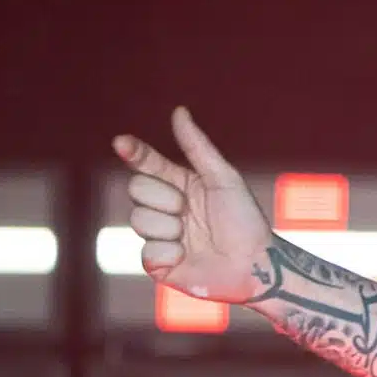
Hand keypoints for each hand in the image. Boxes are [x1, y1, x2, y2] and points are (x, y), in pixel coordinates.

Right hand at [111, 107, 274, 303]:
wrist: (254, 265)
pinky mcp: (158, 264)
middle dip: (163, 197)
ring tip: (192, 236)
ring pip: (138, 219)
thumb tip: (178, 111)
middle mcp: (166, 208)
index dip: (133, 152)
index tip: (122, 142)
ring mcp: (161, 236)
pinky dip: (169, 253)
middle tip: (188, 209)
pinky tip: (187, 257)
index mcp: (179, 184)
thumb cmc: (245, 221)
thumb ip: (197, 147)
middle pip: (136, 188)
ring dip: (169, 227)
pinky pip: (146, 252)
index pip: (147, 163)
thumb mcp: (223, 178)